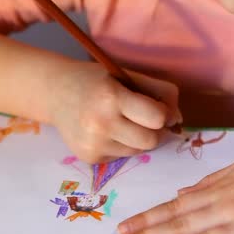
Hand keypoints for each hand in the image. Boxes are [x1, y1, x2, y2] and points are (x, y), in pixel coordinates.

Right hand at [48, 62, 180, 163]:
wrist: (54, 93)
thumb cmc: (96, 81)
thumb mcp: (126, 75)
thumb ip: (158, 92)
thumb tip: (178, 120)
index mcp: (111, 97)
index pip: (157, 117)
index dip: (165, 114)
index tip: (160, 108)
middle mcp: (100, 123)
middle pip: (151, 141)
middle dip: (155, 131)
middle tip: (145, 118)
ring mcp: (92, 144)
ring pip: (138, 151)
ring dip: (137, 138)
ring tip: (121, 122)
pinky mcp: (88, 158)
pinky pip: (121, 156)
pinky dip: (120, 145)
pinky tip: (105, 131)